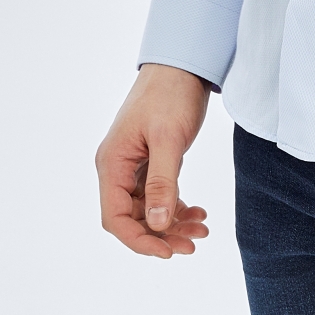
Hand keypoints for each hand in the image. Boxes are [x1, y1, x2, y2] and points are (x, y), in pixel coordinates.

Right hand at [96, 63, 211, 258]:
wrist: (184, 62)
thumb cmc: (171, 93)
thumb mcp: (169, 138)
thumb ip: (162, 182)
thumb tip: (158, 224)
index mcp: (113, 163)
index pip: (115, 218)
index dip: (139, 240)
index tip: (167, 252)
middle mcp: (118, 167)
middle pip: (133, 217)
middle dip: (162, 234)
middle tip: (192, 244)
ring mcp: (134, 164)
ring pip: (148, 208)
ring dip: (173, 223)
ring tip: (202, 229)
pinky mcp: (152, 159)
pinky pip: (159, 194)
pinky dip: (177, 206)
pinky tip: (198, 212)